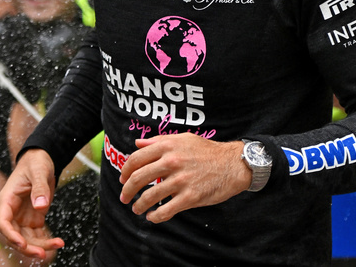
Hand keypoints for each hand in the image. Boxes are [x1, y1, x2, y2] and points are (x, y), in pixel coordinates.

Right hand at [0, 149, 63, 259]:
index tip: (22, 244)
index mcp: (7, 200)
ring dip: (40, 245)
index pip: (3, 223)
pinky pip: (37, 235)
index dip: (11, 236)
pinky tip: (58, 242)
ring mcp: (22, 217)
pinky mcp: (33, 218)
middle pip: (15, 236)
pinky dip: (46, 241)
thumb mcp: (38, 171)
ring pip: (27, 239)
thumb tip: (41, 206)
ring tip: (58, 243)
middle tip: (43, 253)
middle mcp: (13, 211)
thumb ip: (39, 188)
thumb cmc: (36, 162)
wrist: (42, 159)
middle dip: (28, 247)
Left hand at [119, 134, 248, 222]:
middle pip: (139, 178)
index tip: (123, 179)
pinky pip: (166, 210)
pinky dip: (156, 216)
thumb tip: (137, 144)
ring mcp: (181, 180)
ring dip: (139, 205)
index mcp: (168, 146)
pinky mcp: (190, 197)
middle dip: (128, 190)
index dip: (125, 170)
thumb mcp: (183, 138)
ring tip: (137, 209)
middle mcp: (172, 162)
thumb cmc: (207, 151)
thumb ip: (159, 141)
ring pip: (150, 196)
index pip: (137, 159)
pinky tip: (152, 217)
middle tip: (124, 197)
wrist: (232, 164)